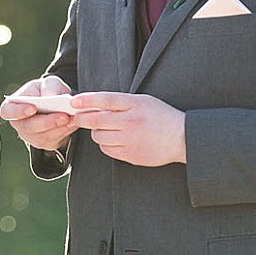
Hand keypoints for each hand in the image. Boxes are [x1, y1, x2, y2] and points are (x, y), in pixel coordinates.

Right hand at [1, 75, 76, 151]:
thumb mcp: (50, 82)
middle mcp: (19, 123)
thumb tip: (50, 97)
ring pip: (42, 137)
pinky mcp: (43, 143)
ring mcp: (30, 136)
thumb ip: (50, 87)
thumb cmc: (49, 90)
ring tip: (71, 118)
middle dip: (47, 122)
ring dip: (58, 129)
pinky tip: (72, 124)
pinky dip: (64, 132)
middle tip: (63, 115)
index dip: (17, 111)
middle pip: (28, 127)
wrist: (59, 103)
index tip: (32, 108)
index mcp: (13, 105)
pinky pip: (52, 141)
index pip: (7, 111)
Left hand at [65, 90, 186, 167]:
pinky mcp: (131, 155)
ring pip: (99, 136)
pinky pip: (107, 150)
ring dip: (95, 132)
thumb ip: (122, 102)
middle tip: (76, 117)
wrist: (181, 138)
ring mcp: (130, 140)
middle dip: (82, 118)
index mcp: (135, 104)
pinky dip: (105, 144)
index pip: (106, 100)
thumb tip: (96, 105)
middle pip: (97, 120)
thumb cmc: (161, 116)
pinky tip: (111, 140)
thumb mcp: (144, 101)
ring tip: (101, 128)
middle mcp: (131, 122)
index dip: (87, 100)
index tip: (74, 100)